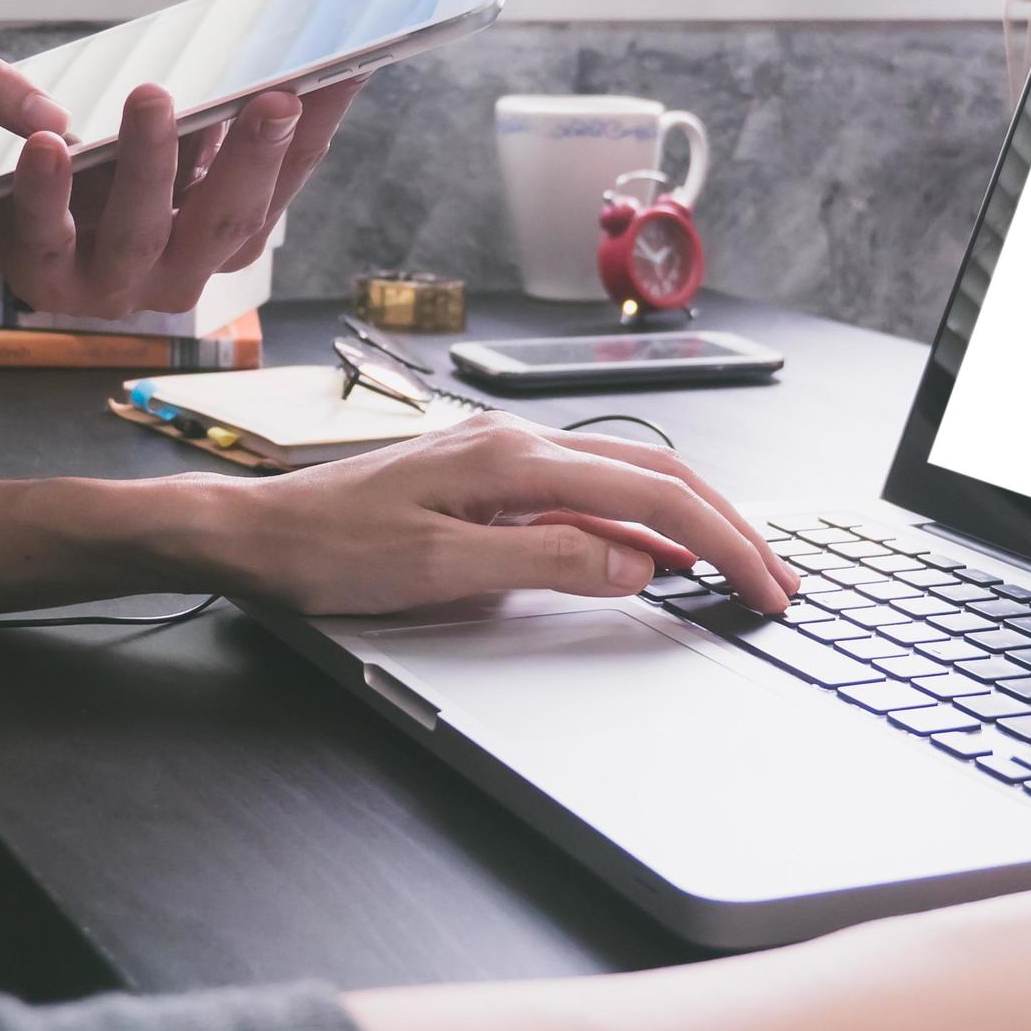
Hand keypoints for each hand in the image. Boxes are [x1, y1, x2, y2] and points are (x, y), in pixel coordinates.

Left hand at [0, 0, 385, 316]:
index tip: (346, 64)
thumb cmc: (117, 147)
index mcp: (235, 225)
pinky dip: (49, 193)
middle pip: (232, 217)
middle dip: (253, 159)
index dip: (322, 118)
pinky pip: (47, 239)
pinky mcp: (44, 278)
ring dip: (151, 166)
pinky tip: (48, 145)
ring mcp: (118, 280)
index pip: (293, 171)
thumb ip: (272, 17)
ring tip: (152, 97)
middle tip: (273, 99)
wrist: (4, 207)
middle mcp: (189, 266)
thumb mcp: (191, 89)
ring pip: (142, 231)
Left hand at [171, 411, 801, 614]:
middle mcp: (518, 445)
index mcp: (515, 459)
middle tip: (776, 584)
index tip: (765, 585)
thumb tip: (637, 564)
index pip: (652, 495)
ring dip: (689, 525)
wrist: (254, 536)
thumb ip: (549, 561)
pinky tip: (655, 556)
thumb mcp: (444, 569)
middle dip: (727, 529)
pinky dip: (637, 526)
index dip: (722, 542)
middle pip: (657, 476)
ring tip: (737, 569)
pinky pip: (587, 497)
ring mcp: (505, 460)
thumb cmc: (328, 552)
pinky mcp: (490, 481)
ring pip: (628, 482)